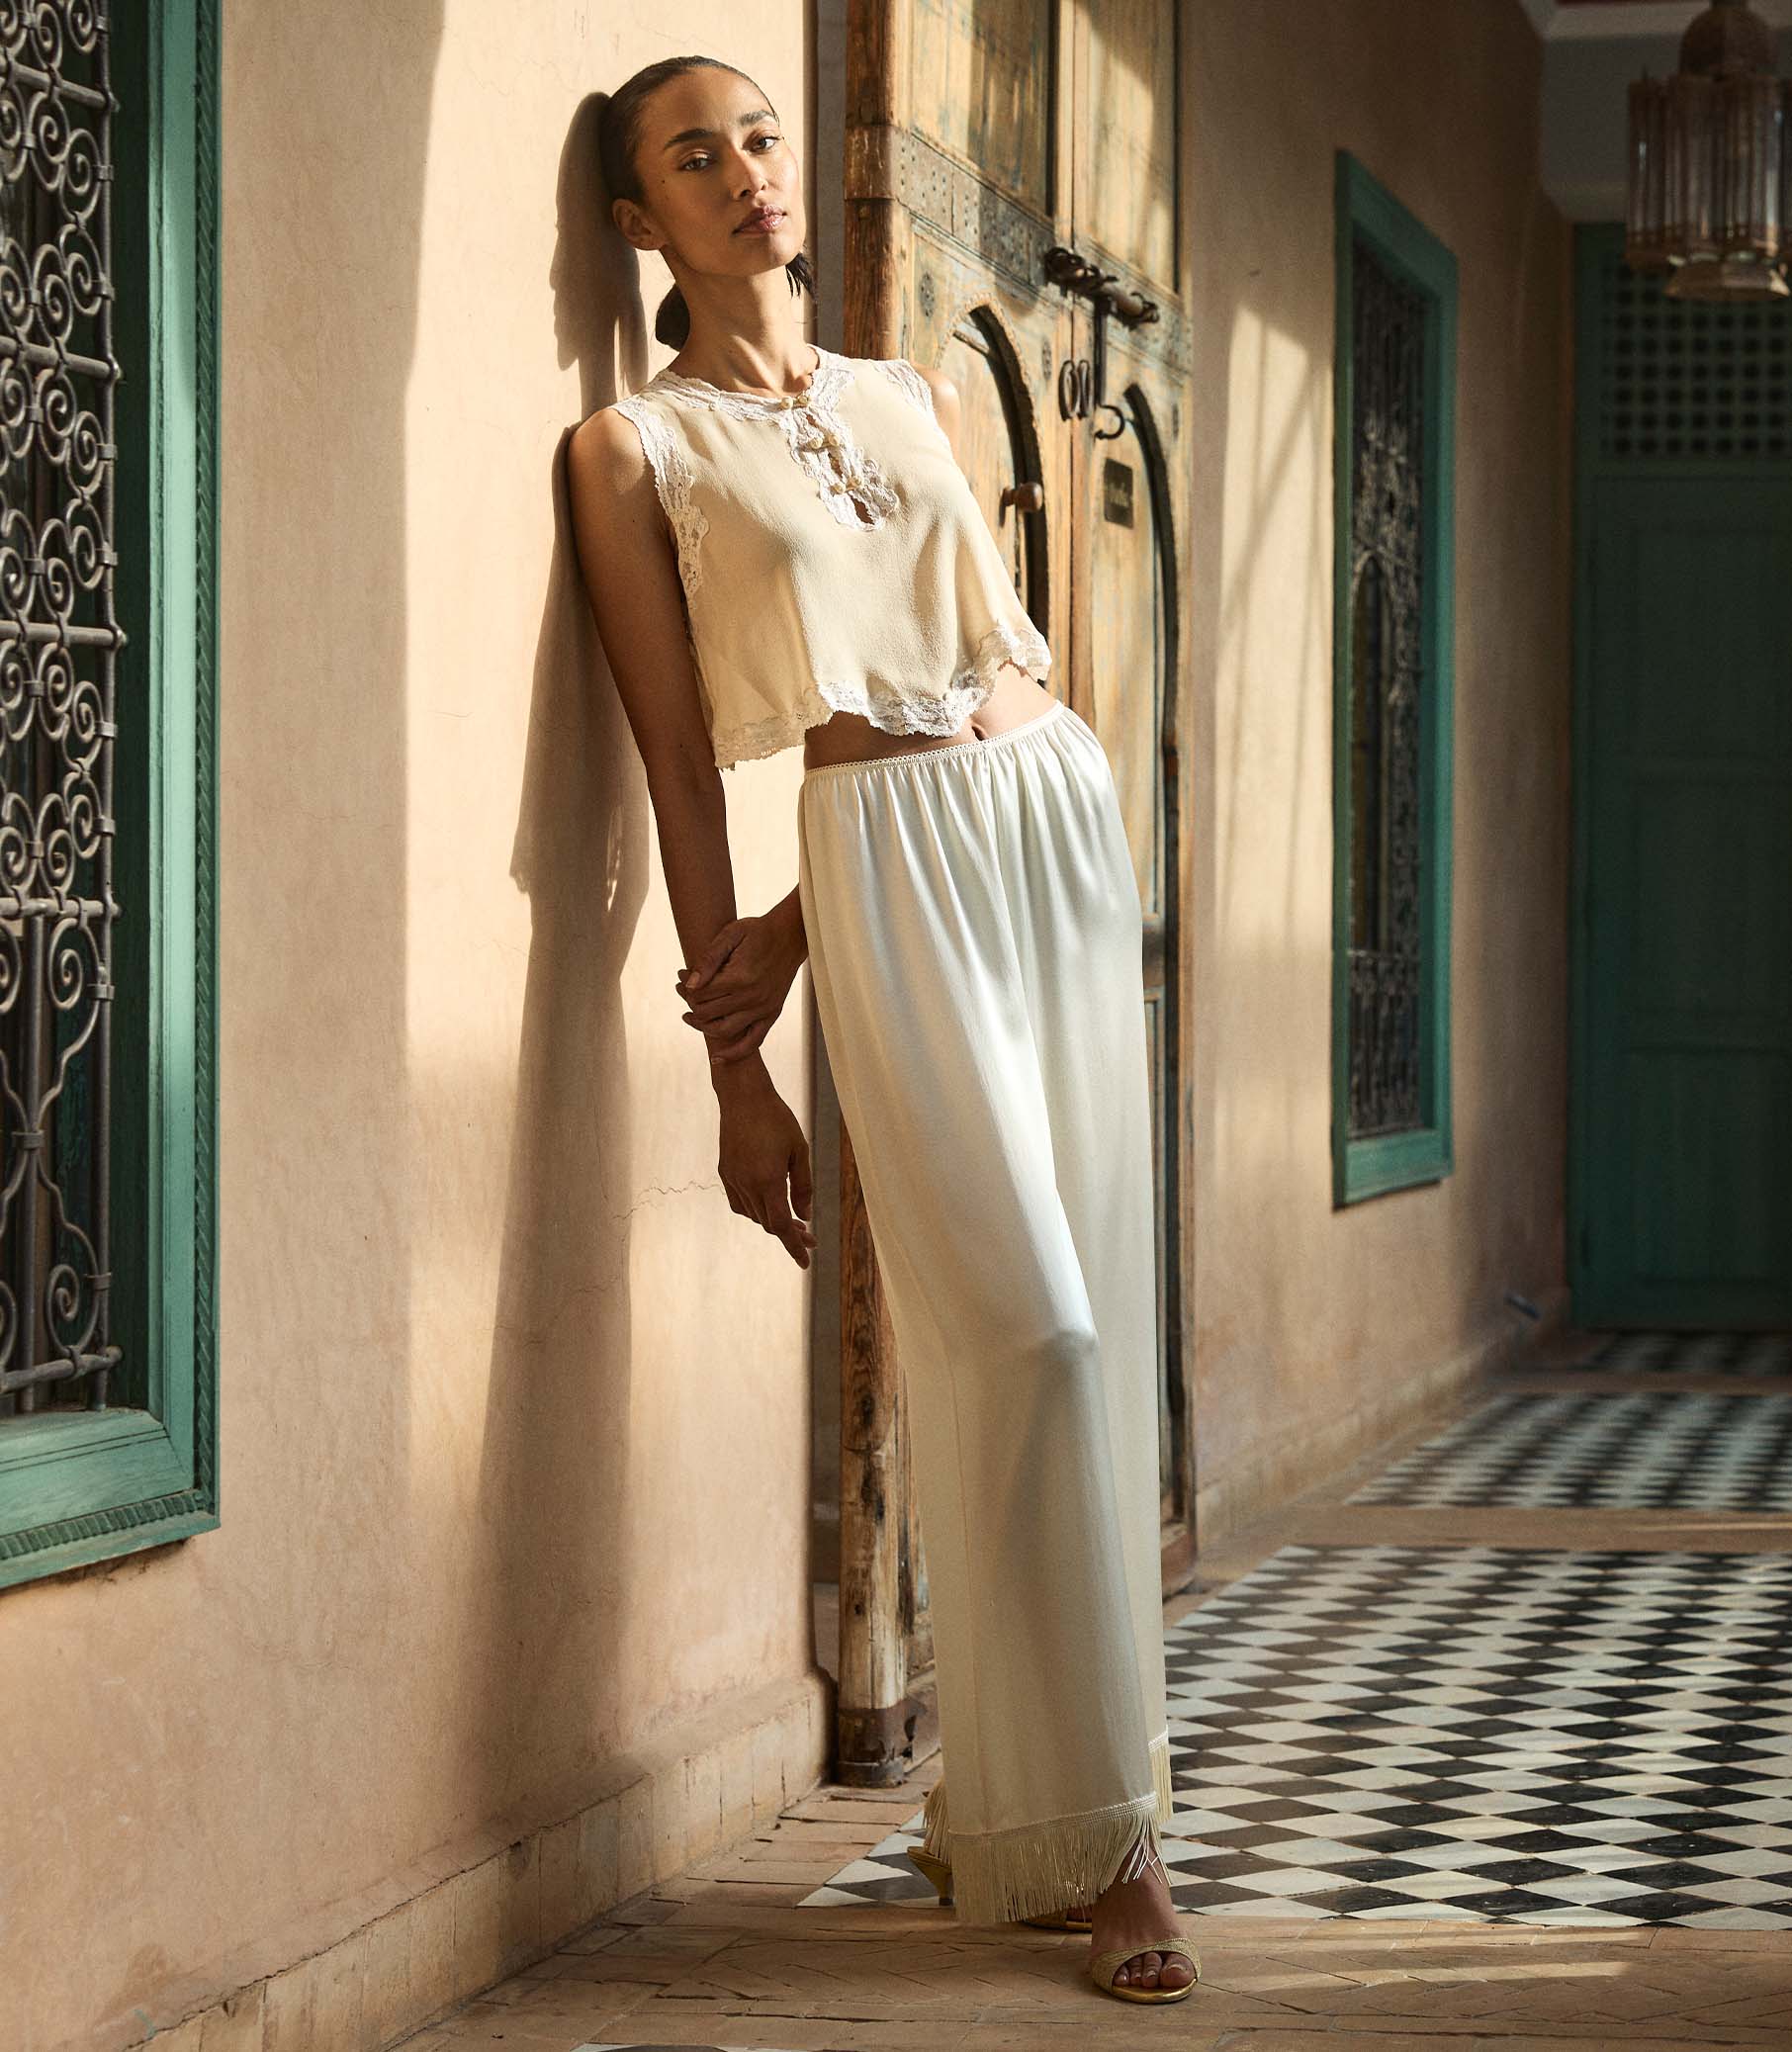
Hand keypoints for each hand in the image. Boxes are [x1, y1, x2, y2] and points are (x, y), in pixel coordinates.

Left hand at [677, 898, 806, 1065]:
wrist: (790, 936)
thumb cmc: (757, 932)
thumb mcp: (730, 935)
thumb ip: (709, 960)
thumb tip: (689, 984)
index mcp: (740, 977)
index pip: (701, 994)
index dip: (685, 986)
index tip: (681, 975)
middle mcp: (752, 998)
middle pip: (708, 1013)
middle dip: (690, 1003)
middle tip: (681, 990)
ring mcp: (764, 1009)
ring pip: (725, 1031)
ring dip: (703, 1027)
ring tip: (691, 1017)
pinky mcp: (772, 1014)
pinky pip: (753, 1042)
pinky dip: (734, 1053)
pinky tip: (717, 1058)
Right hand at [715, 1059, 814, 1267]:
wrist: (743, 1096)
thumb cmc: (777, 1119)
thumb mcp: (800, 1151)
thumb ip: (803, 1186)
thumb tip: (805, 1215)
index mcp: (768, 1181)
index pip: (781, 1226)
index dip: (794, 1246)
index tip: (805, 1262)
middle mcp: (747, 1184)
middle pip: (768, 1223)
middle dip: (790, 1233)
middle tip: (810, 1237)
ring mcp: (733, 1179)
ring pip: (754, 1215)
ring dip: (772, 1222)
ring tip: (793, 1221)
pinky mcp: (725, 1172)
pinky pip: (739, 1203)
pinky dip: (755, 1210)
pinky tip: (767, 1205)